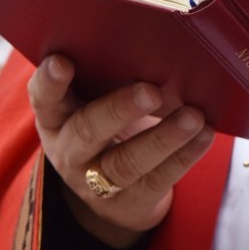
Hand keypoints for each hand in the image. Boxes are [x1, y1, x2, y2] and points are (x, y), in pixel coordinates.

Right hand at [28, 55, 214, 247]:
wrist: (113, 196)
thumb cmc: (110, 127)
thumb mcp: (96, 104)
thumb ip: (110, 79)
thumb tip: (157, 48)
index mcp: (56, 117)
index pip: (44, 97)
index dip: (50, 81)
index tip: (62, 60)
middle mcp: (69, 150)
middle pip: (88, 130)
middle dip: (119, 110)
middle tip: (151, 91)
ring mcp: (96, 182)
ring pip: (127, 162)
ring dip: (164, 137)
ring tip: (193, 116)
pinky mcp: (130, 202)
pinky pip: (158, 179)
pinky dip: (185, 155)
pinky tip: (204, 135)